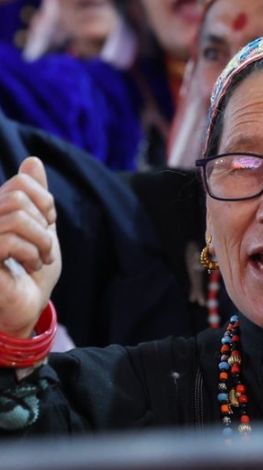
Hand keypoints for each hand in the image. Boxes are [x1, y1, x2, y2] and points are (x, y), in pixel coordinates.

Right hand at [0, 158, 59, 339]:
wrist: (26, 308)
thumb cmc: (32, 272)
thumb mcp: (42, 229)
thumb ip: (36, 198)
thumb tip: (32, 161)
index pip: (21, 182)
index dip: (44, 200)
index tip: (48, 223)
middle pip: (18, 199)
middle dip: (44, 224)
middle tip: (46, 247)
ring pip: (16, 217)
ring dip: (41, 241)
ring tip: (40, 258)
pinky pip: (7, 239)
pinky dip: (31, 253)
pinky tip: (29, 266)